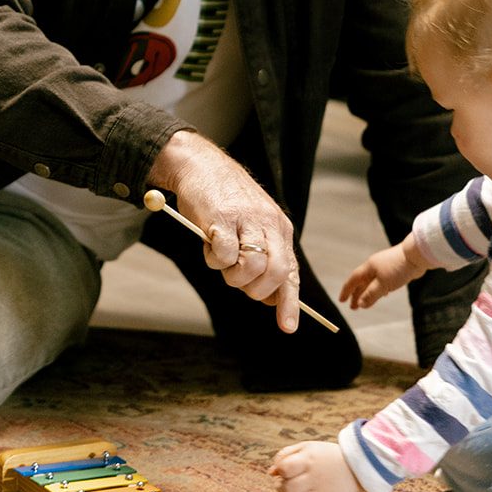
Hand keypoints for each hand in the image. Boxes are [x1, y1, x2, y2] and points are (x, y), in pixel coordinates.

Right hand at [148, 130, 298, 331]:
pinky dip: (214, 259)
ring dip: (232, 276)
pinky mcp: (221, 218)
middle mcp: (268, 223)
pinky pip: (224, 256)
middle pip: (276, 273)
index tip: (288, 327)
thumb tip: (272, 298)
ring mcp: (246, 220)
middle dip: (256, 290)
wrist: (200, 164)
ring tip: (221, 259)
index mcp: (279, 227)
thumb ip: (264, 257)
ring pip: (252, 268)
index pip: (291, 271)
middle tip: (238, 282)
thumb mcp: (253, 225)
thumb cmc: (225, 199)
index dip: (289, 303)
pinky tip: (209, 243)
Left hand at [269, 441, 362, 491]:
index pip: (285, 468)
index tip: (282, 470)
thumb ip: (285, 455)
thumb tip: (271, 473)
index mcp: (309, 460)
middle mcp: (314, 478)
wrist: (354, 467)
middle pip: (288, 489)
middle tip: (280, 485)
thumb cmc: (324, 455)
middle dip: (278, 488)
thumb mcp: (306, 447)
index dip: (279, 470)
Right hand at [340, 232, 427, 310]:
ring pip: (372, 282)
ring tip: (366, 303)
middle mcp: (374, 266)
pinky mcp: (394, 269)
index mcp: (369, 267)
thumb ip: (371, 295)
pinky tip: (383, 294)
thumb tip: (360, 304)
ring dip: (368, 293)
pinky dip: (379, 289)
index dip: (347, 291)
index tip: (341, 301)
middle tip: (353, 307)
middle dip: (357, 295)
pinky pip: (382, 281)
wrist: (416, 255)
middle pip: (362, 282)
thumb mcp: (383, 284)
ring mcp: (384, 267)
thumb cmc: (398, 268)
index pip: (353, 280)